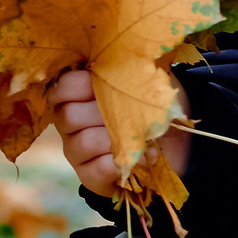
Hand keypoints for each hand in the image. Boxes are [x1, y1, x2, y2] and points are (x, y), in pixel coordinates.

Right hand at [48, 69, 186, 198]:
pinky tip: (145, 156)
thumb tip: (128, 61)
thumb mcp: (145, 83)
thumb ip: (130, 72)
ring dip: (117, 139)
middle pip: (68, 115)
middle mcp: (69, 126)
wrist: (175, 143)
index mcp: (76, 98)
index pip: (62, 87)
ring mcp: (76, 152)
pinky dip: (124, 162)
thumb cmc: (153, 107)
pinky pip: (97, 170)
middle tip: (131, 112)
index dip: (82, 83)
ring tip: (142, 137)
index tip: (110, 81)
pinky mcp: (90, 177)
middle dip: (104, 112)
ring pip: (84, 142)